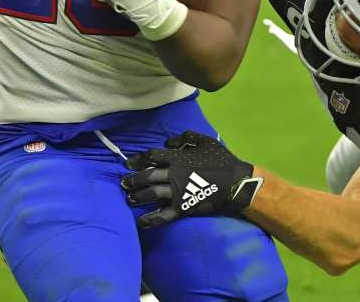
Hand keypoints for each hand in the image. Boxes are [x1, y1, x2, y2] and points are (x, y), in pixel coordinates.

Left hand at [121, 131, 262, 227]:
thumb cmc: (221, 160)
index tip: (128, 163)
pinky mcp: (183, 208)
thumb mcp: (205, 141)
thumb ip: (186, 137)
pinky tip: (140, 221)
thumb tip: (168, 142)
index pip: (152, 156)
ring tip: (129, 198)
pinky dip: (150, 219)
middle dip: (134, 179)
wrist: (235, 183)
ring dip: (138, 196)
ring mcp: (177, 192)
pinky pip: (163, 215)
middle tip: (124, 183)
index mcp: (178, 158)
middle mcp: (174, 174)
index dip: (138, 159)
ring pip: (152, 194)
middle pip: (148, 176)